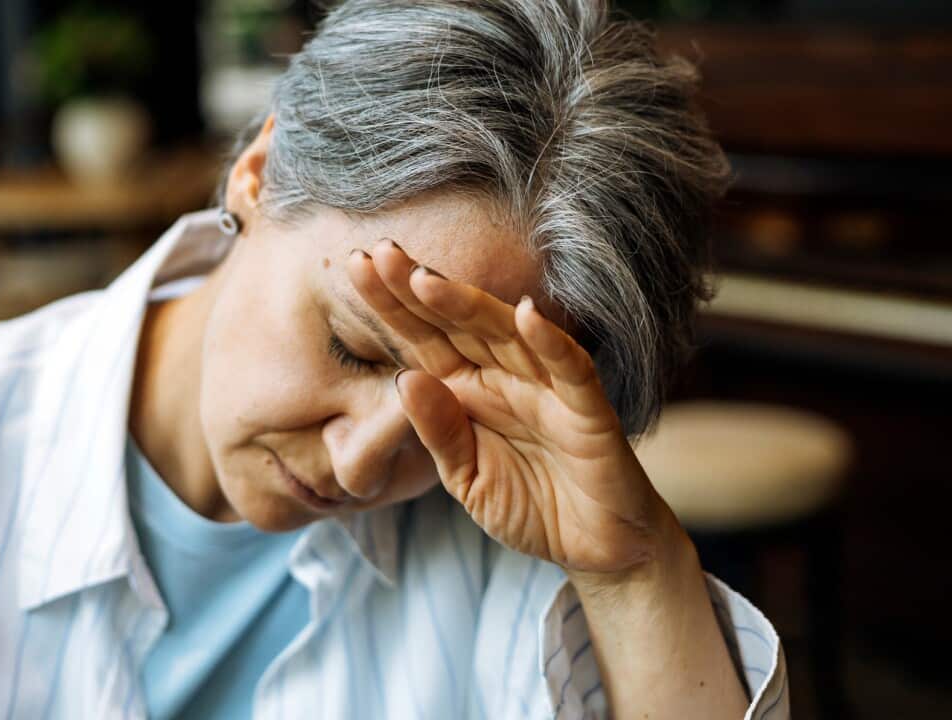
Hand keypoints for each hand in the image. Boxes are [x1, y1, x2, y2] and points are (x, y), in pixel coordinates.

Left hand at [347, 239, 677, 576]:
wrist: (595, 550)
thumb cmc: (532, 506)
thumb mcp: (466, 478)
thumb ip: (438, 433)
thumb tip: (405, 377)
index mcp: (469, 389)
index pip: (425, 338)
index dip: (392, 305)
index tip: (356, 267)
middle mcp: (505, 377)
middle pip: (457, 322)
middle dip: (418, 288)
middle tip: (380, 253)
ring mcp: (548, 388)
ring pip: (506, 334)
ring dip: (468, 305)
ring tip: (423, 280)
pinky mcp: (589, 412)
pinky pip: (571, 369)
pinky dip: (552, 343)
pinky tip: (526, 315)